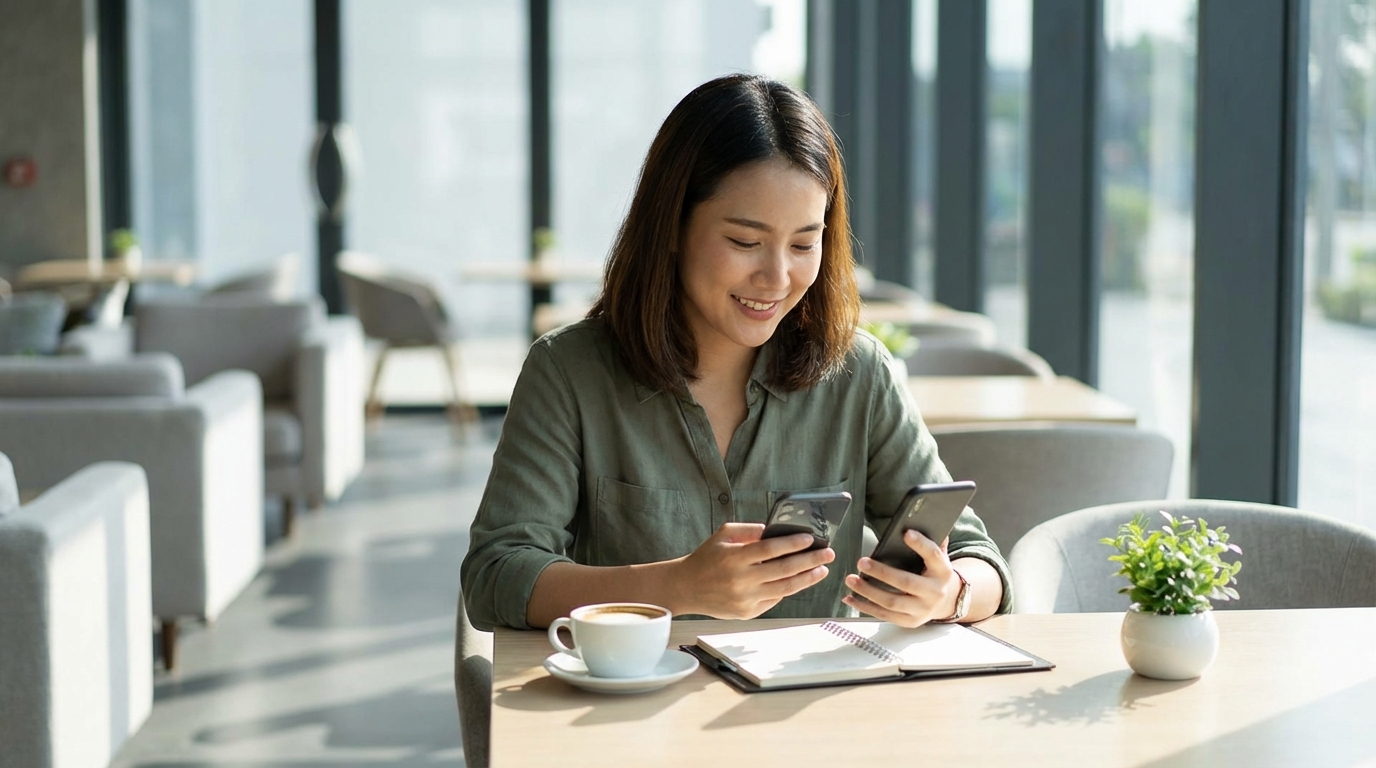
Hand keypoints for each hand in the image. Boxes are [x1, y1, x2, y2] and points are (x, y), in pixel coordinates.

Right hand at [673, 523, 834, 618]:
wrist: (686, 588)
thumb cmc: (707, 557)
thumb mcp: (723, 535)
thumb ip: (749, 530)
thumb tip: (777, 531)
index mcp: (734, 558)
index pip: (770, 549)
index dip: (792, 543)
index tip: (810, 539)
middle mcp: (741, 580)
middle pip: (784, 570)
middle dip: (810, 561)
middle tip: (828, 554)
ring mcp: (745, 599)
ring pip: (785, 589)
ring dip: (807, 578)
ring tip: (822, 569)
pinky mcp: (747, 612)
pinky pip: (774, 600)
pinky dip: (789, 589)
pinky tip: (799, 580)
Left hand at [843, 530, 959, 627]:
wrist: (947, 601)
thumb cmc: (936, 573)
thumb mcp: (939, 557)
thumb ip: (932, 540)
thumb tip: (919, 519)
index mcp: (942, 571)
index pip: (933, 555)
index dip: (920, 544)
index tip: (906, 533)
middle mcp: (934, 592)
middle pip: (906, 582)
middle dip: (882, 572)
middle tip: (862, 562)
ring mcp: (922, 609)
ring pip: (892, 601)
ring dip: (868, 591)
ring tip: (851, 579)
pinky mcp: (910, 621)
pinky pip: (884, 615)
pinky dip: (865, 607)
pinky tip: (850, 598)